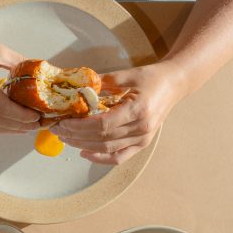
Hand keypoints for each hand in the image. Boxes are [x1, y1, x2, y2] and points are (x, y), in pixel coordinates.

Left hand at [51, 61, 187, 164]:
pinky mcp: (142, 144)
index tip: (63, 122)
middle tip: (58, 130)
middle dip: (76, 136)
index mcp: (139, 110)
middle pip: (102, 138)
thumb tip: (75, 87)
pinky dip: (100, 158)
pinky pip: (119, 157)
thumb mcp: (126, 75)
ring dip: (83, 145)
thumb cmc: (151, 78)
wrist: (174, 84)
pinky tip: (84, 153)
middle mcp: (142, 128)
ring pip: (107, 149)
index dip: (80, 126)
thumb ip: (102, 82)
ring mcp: (143, 139)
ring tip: (65, 138)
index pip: (102, 124)